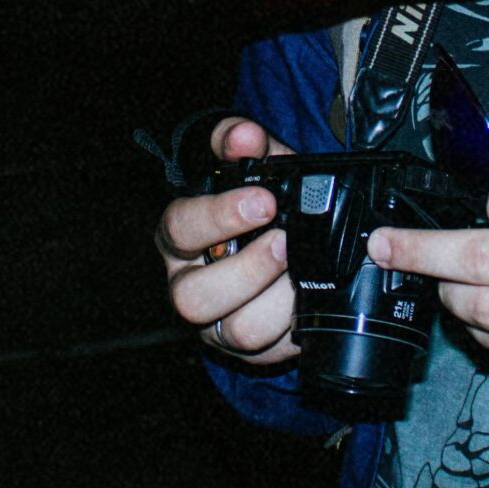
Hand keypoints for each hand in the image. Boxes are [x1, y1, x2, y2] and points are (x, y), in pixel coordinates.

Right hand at [155, 117, 300, 365]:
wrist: (282, 239)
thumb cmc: (257, 202)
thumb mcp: (250, 164)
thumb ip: (240, 142)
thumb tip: (245, 136)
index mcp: (179, 239)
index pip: (179, 229)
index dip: (219, 217)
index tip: (264, 200)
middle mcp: (189, 285)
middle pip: (192, 298)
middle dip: (247, 270)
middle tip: (285, 242)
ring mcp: (217, 324)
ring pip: (236, 330)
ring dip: (276, 301)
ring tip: (301, 272)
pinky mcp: (250, 350)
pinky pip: (270, 352)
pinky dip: (295, 328)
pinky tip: (309, 300)